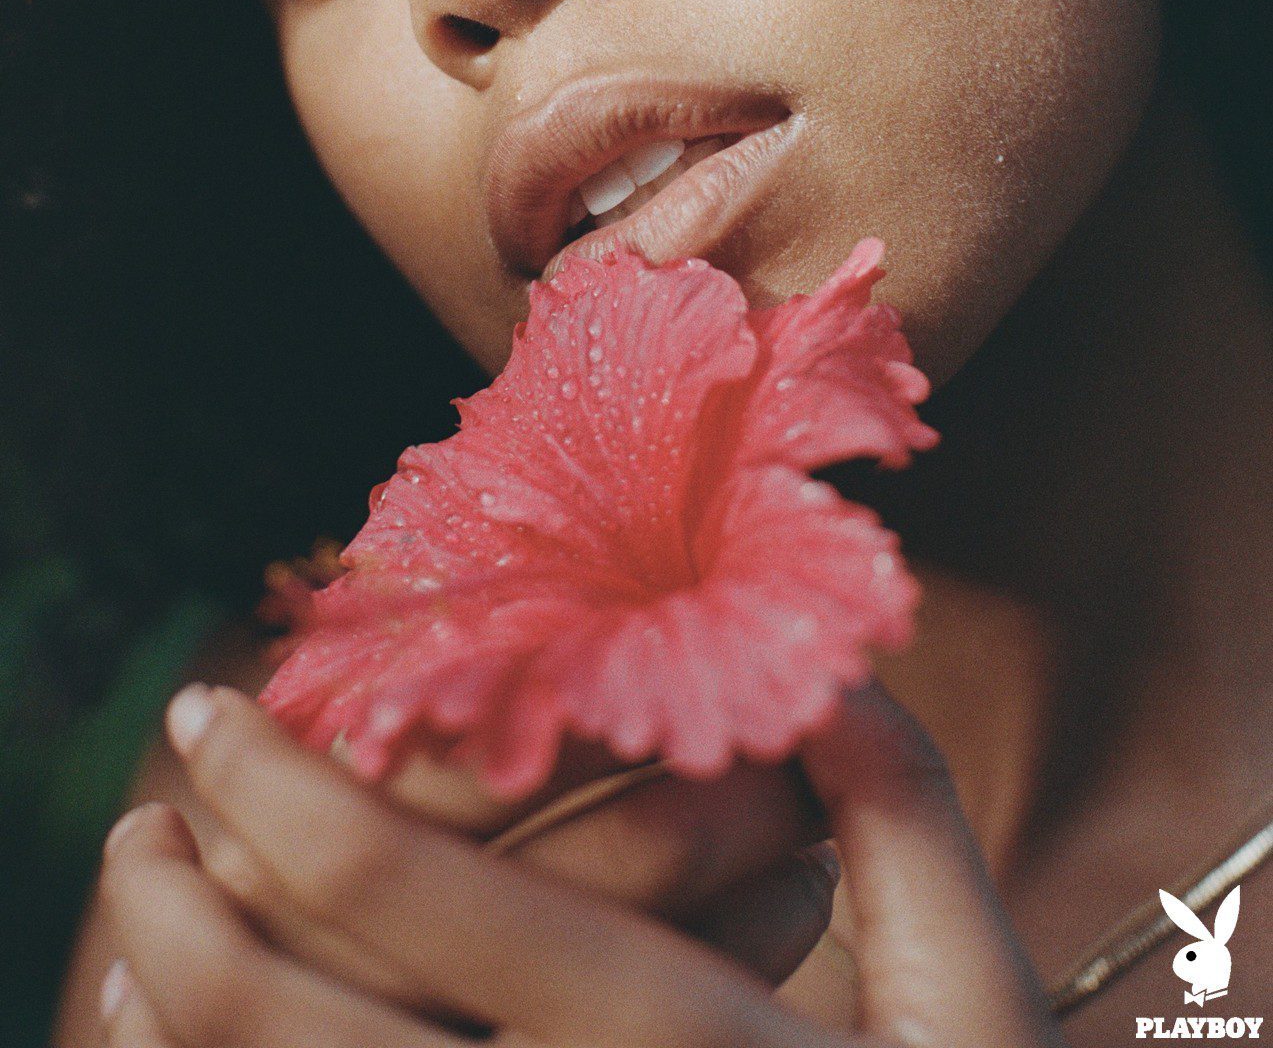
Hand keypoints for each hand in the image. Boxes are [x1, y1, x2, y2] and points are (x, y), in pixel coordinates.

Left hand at [99, 678, 1065, 1046]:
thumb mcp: (976, 1007)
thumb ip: (910, 823)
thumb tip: (830, 675)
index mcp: (671, 1039)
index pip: (425, 894)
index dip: (290, 791)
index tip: (212, 707)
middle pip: (302, 1026)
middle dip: (185, 914)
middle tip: (136, 824)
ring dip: (181, 1021)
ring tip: (137, 931)